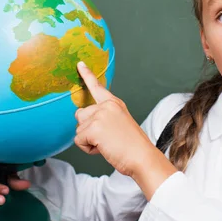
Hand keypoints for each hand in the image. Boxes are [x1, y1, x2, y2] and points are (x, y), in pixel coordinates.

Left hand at [74, 61, 155, 176]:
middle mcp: (106, 106)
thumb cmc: (133, 146)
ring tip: (107, 144)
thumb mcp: (120, 124)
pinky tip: (104, 148)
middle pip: (80, 114)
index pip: (97, 87)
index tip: (79, 64)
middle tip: (106, 138)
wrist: (142, 157)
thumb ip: (103, 117)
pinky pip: (79, 140)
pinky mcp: (94, 127)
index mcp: (114, 103)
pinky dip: (88, 149)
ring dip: (88, 140)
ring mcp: (100, 115)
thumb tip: (82, 118)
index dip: (87, 75)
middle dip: (87, 128)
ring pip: (79, 129)